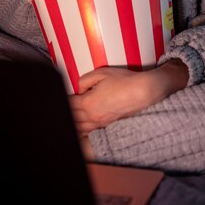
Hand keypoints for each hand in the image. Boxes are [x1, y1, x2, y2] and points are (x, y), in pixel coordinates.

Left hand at [69, 60, 188, 133]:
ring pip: (79, 127)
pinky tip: (80, 126)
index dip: (63, 98)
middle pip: (71, 118)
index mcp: (87, 103)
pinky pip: (89, 131)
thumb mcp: (101, 74)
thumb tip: (78, 89)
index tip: (62, 94)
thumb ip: (84, 81)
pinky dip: (82, 129)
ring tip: (70, 116)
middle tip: (63, 106)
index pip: (68, 103)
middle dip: (67, 111)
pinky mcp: (107, 124)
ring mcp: (100, 122)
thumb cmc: (123, 81)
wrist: (142, 92)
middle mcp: (92, 116)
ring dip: (73, 122)